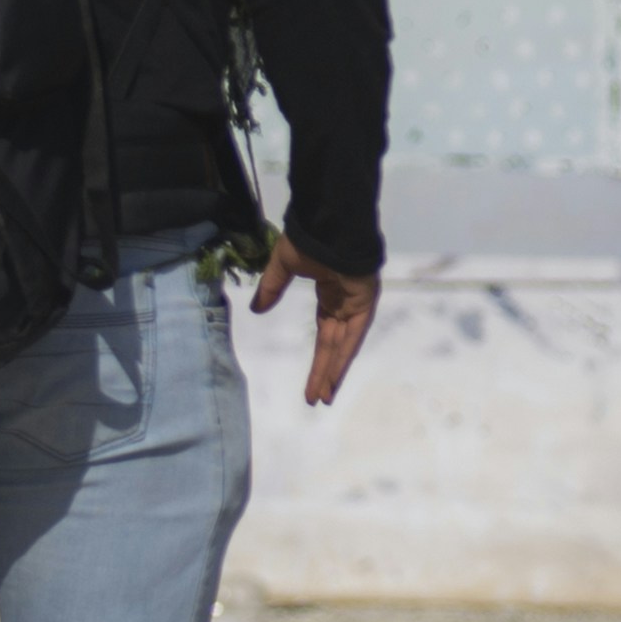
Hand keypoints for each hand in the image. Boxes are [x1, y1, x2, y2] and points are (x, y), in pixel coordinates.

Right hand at [255, 240, 380, 407]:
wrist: (331, 221)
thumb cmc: (310, 238)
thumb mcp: (284, 265)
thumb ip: (272, 288)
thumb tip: (256, 309)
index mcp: (330, 294)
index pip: (325, 335)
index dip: (319, 360)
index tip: (310, 385)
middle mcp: (345, 304)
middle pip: (335, 347)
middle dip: (326, 374)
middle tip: (317, 400)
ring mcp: (357, 303)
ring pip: (345, 345)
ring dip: (335, 371)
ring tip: (324, 397)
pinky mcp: (364, 301)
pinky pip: (353, 334)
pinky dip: (344, 355)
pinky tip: (335, 375)